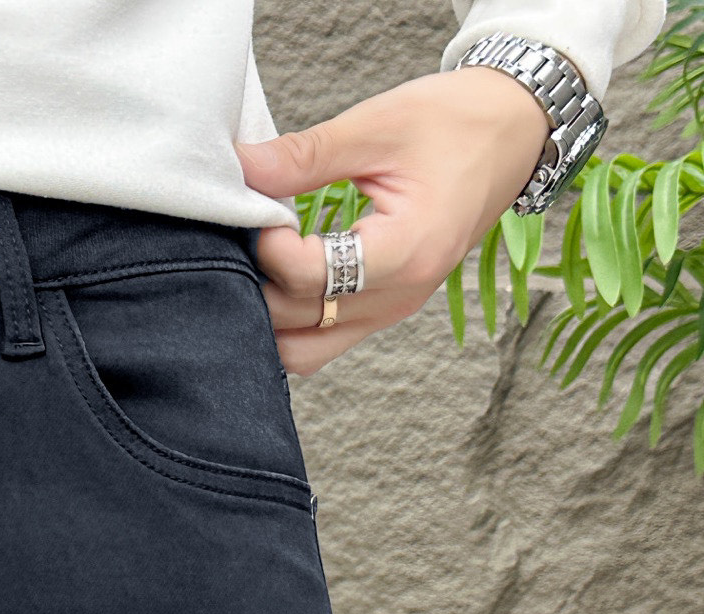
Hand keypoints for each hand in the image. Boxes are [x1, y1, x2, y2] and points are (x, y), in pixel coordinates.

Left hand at [235, 66, 552, 375]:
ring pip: (304, 350)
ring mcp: (393, 310)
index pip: (311, 279)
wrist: (516, 128)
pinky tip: (278, 278)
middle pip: (297, 322)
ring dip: (269, 317)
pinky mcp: (385, 309)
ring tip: (261, 261)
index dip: (269, 247)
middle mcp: (401, 295)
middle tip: (248, 235)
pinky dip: (289, 322)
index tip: (260, 210)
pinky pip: (322, 340)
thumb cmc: (456, 121)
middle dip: (259, 282)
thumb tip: (239, 167)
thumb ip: (304, 155)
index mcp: (408, 251)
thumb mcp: (378, 125)